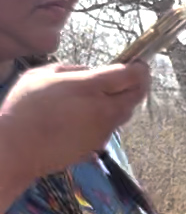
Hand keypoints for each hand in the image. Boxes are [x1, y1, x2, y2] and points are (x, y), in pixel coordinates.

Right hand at [0, 64, 150, 191]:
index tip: (140, 65)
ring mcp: (103, 130)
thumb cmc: (24, 108)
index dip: (139, 69)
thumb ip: (71, 70)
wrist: (18, 148)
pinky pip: (110, 127)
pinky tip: (87, 116)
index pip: (129, 76)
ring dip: (122, 102)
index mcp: (88, 88)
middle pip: (136, 96)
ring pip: (125, 112)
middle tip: (133, 77)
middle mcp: (103, 110)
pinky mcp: (99, 145)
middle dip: (138, 85)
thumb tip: (91, 72)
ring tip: (105, 95)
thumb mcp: (41, 75)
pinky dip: (107, 118)